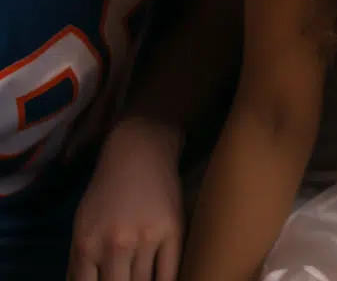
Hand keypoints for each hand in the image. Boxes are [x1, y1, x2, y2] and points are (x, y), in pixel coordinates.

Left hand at [68, 117, 183, 280]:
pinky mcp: (173, 229)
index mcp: (87, 245)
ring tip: (140, 275)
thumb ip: (80, 265)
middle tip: (124, 278)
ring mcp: (146, 237)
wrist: (140, 151)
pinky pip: (169, 273)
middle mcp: (115, 244)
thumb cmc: (107, 190)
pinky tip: (159, 279)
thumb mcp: (82, 227)